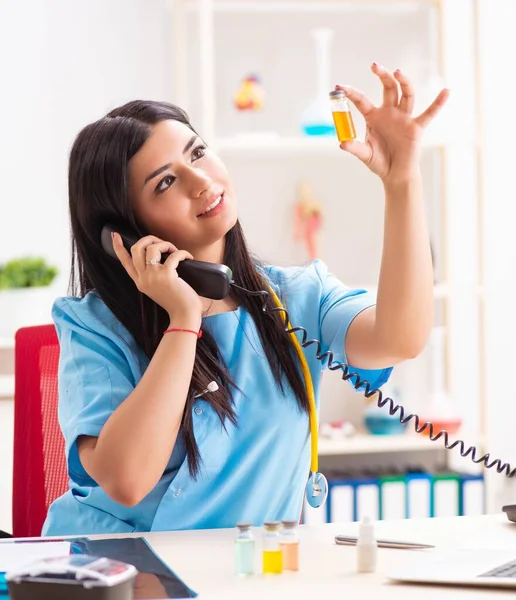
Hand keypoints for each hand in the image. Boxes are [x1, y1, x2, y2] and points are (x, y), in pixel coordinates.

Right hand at [112, 232, 202, 322]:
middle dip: (149, 239)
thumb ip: (152, 276)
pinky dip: (183, 253)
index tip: (114, 235)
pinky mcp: (166, 275)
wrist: (184, 316)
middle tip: (162, 242)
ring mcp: (153, 276)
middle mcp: (143, 278)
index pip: (125, 261)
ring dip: (166, 244)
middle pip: (136, 248)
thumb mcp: (157, 289)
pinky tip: (188, 258)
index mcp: (139, 282)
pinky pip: (173, 255)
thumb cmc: (176, 302)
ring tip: (175, 251)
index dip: (118, 247)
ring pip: (152, 248)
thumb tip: (159, 256)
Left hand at [337, 64, 448, 184]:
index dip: (351, 93)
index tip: (339, 87)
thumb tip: (342, 143)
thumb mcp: (364, 154)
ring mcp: (404, 118)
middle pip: (388, 88)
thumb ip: (354, 147)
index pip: (362, 100)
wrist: (394, 174)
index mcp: (374, 117)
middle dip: (383, 76)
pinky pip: (429, 114)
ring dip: (404, 82)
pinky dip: (438, 103)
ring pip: (406, 94)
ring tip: (398, 72)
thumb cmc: (379, 162)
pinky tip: (446, 91)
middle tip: (375, 66)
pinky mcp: (416, 127)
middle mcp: (389, 113)